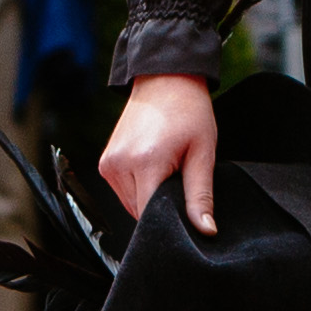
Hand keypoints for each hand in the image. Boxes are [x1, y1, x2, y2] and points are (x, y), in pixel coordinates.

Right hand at [99, 70, 219, 231]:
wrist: (165, 80)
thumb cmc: (188, 111)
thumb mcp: (203, 153)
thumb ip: (200, 196)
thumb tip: (205, 230)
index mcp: (145, 162)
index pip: (152, 216)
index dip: (172, 218)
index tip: (186, 207)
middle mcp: (120, 165)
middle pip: (142, 212)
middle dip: (163, 204)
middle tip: (180, 175)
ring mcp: (108, 164)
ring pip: (132, 205)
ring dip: (151, 196)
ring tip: (166, 166)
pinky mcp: (105, 164)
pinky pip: (124, 192)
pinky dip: (141, 188)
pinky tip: (153, 166)